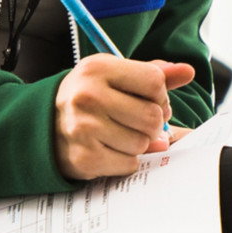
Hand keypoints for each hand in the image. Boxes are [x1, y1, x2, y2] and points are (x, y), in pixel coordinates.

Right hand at [54, 55, 194, 180]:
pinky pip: (130, 163)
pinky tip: (110, 147)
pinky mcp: (85, 157)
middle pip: (152, 116)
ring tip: (119, 133)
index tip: (149, 99)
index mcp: (98, 68)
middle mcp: (88, 96)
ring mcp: (85, 128)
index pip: (154, 82)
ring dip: (139, 142)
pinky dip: (126, 159)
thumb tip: (187, 72)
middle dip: (152, 121)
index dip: (160, 94)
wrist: (44, 124)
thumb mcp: (114, 75)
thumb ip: (153, 73)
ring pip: (143, 143)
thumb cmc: (88, 96)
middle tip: (136, 119)